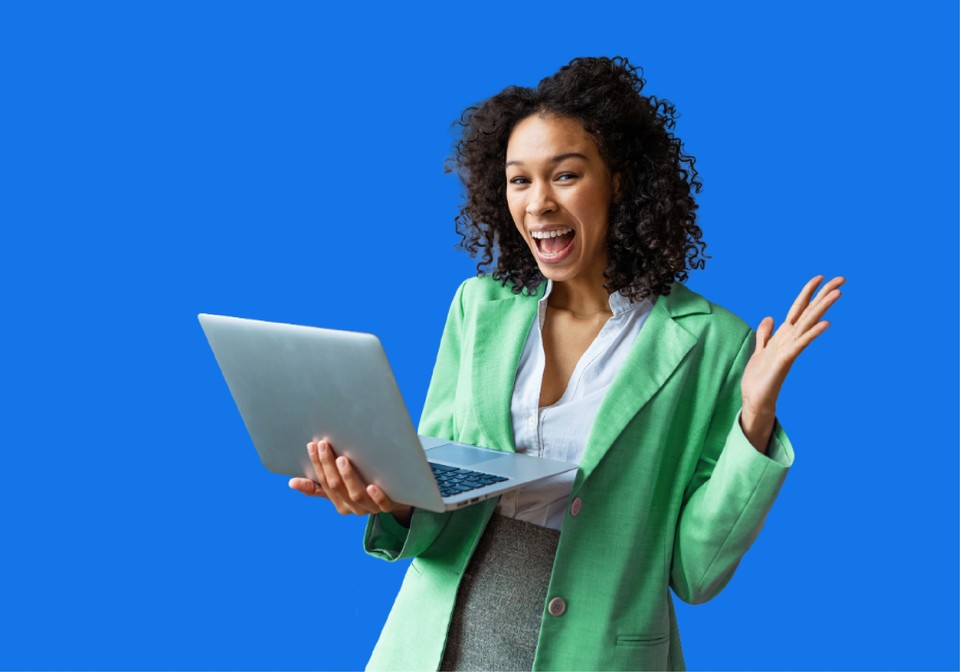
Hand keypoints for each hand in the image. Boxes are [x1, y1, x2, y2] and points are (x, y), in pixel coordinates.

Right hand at [288, 439, 412, 524]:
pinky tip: (372, 486)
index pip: (324, 481)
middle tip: (324, 444)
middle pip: (337, 487)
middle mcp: (353, 507)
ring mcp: (371, 507)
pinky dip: (377, 496)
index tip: (312, 445)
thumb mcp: (342, 489)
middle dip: (328, 465)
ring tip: (342, 459)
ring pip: (357, 495)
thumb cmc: (365, 489)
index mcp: (340, 502)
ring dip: (348, 477)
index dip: (317, 464)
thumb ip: (319, 486)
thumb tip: (291, 483)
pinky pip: (383, 504)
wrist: (400, 501)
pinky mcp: (390, 506)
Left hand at [740, 275, 844, 450]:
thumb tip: (770, 318)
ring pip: (808, 323)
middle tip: (842, 278)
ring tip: (838, 292)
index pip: (798, 308)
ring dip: (822, 308)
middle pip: (809, 312)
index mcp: (784, 335)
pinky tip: (826, 324)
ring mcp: (790, 348)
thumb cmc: (760, 378)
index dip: (808, 292)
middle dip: (824, 294)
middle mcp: (790, 339)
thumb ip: (765, 334)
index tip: (820, 276)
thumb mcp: (760, 350)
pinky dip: (812, 333)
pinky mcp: (785, 360)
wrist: (756, 400)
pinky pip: (801, 344)